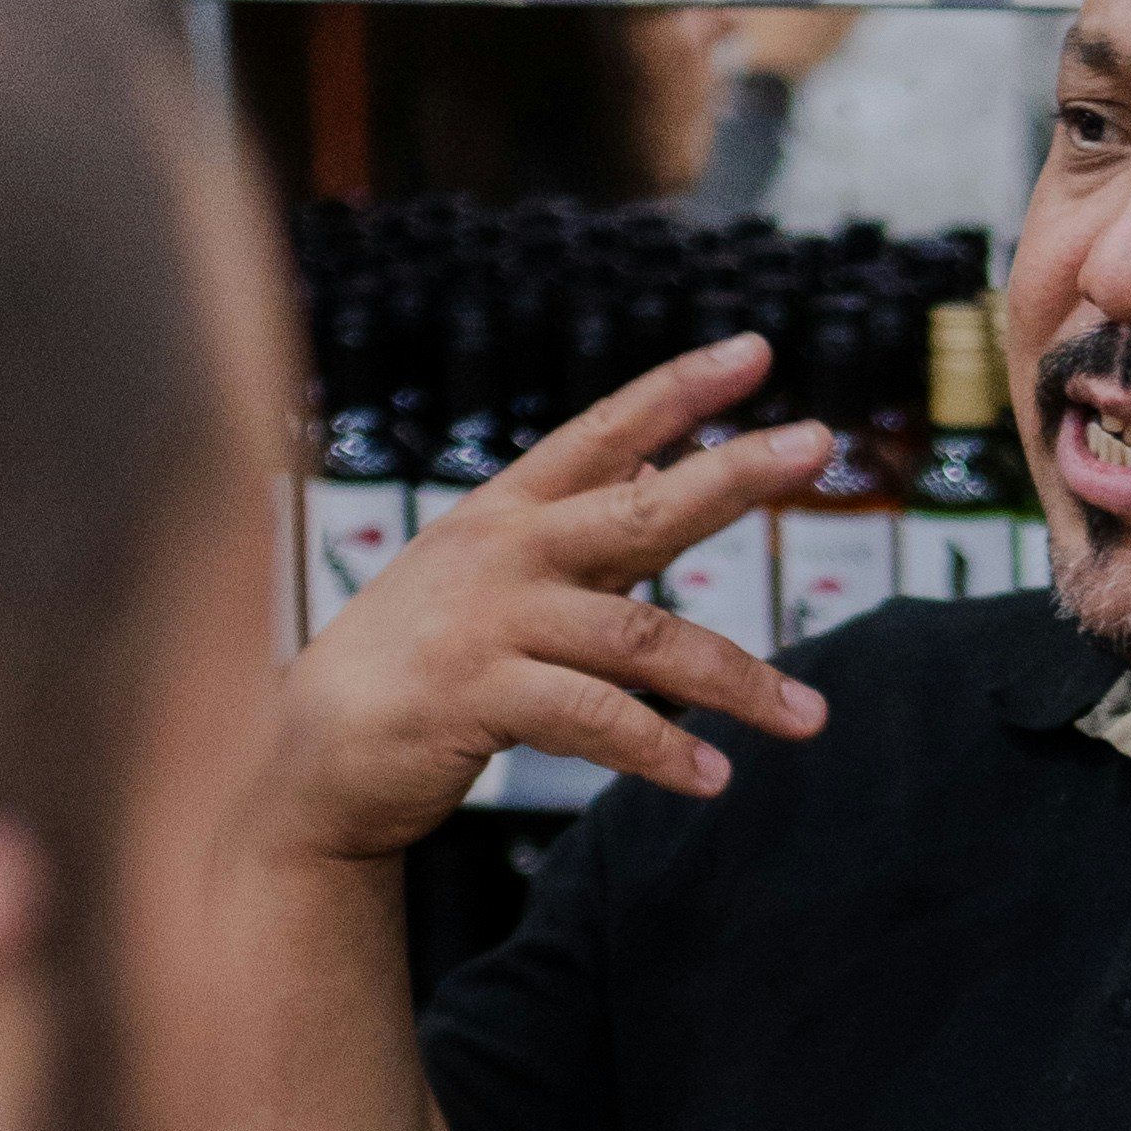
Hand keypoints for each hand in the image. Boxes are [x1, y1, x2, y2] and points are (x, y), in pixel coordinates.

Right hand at [267, 335, 832, 861]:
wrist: (311, 754)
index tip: (757, 351)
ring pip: (644, 638)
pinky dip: (663, 752)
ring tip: (810, 716)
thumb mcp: (491, 578)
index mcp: (508, 512)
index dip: (680, 390)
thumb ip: (575, 537)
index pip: (604, 433)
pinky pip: (597, 720)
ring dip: (739, 682)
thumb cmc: (416, 663)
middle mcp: (504, 551)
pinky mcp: (478, 696)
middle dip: (735, 474)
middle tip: (819, 443)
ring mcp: (490, 621)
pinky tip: (712, 780)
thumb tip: (657, 479)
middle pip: (641, 506)